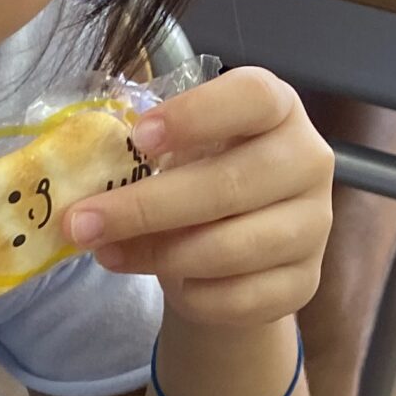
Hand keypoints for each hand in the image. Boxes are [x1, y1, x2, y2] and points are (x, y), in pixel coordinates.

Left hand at [66, 68, 333, 328]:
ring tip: (104, 252)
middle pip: (230, 185)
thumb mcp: (181, 150)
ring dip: (156, 254)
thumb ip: (146, 151)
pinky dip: (190, 294)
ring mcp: (313, 226)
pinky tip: (160, 279)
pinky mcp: (302, 283)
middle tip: (82, 222)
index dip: (197, 114)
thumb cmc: (203, 178)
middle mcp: (307, 162)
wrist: (242, 246)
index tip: (140, 137)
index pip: (254, 97)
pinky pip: (236, 297)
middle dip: (145, 207)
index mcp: (278, 110)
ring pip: (230, 249)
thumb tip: (83, 176)